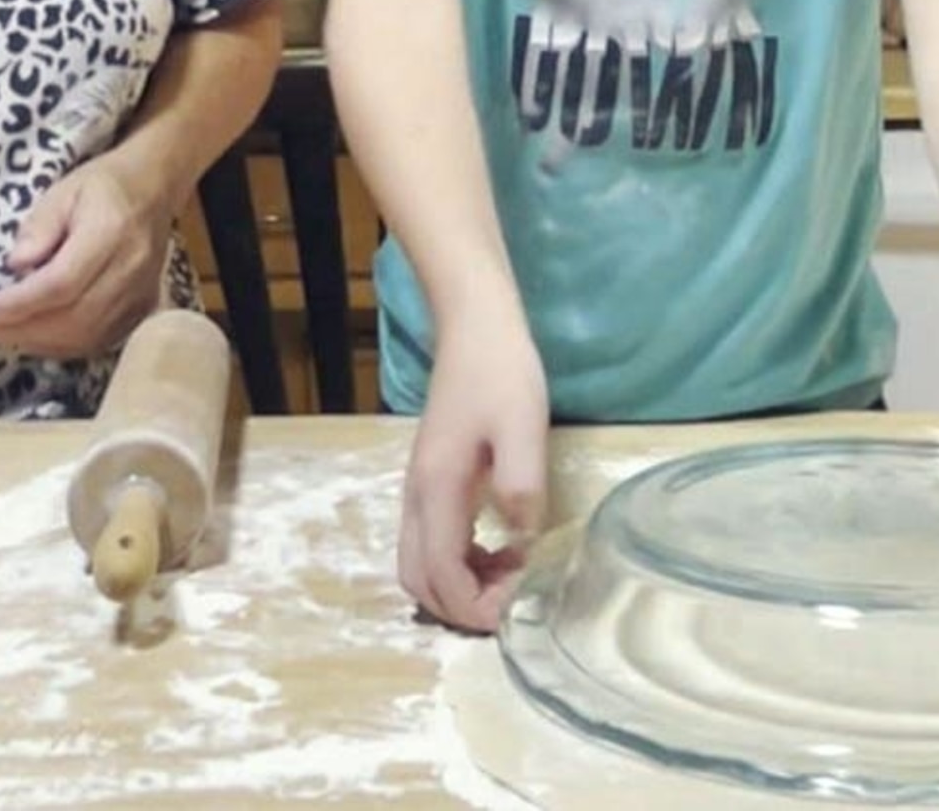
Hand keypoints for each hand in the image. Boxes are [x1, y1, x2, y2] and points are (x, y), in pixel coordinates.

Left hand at [0, 148, 175, 358]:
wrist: (154, 187)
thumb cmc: (102, 186)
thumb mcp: (61, 191)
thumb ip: (37, 227)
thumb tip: (16, 266)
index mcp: (110, 231)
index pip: (62, 282)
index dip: (21, 303)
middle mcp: (131, 268)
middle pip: (76, 317)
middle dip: (24, 330)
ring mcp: (142, 292)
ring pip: (89, 335)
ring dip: (42, 343)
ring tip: (5, 336)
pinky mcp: (144, 307)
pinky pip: (102, 339)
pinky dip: (66, 346)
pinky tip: (39, 339)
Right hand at [399, 318, 550, 632]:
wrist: (474, 329)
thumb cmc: (501, 375)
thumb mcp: (523, 426)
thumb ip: (521, 483)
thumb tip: (521, 540)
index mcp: (436, 489)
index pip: (440, 574)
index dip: (473, 607)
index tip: (516, 608)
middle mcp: (415, 497)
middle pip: (417, 581)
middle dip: (459, 606)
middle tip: (511, 600)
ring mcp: (417, 490)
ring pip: (418, 566)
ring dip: (457, 586)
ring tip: (508, 577)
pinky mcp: (429, 482)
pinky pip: (429, 544)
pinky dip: (457, 564)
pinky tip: (498, 551)